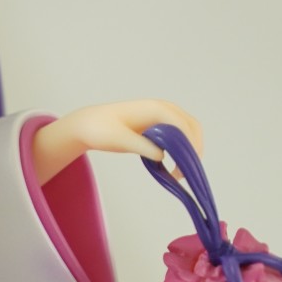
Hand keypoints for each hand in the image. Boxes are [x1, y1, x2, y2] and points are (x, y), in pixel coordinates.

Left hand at [30, 99, 202, 185]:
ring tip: (178, 173)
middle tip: (184, 173)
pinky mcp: (159, 128)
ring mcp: (163, 118)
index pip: (183, 125)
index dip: (189, 145)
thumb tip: (163, 155)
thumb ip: (141, 146)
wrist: (88, 125)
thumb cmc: (100, 128)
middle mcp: (163, 110)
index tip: (185, 166)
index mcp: (155, 108)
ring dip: (189, 151)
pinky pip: (179, 138)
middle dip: (193, 149)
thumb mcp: (119, 139)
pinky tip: (172, 167)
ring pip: (188, 133)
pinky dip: (181, 151)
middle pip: (192, 128)